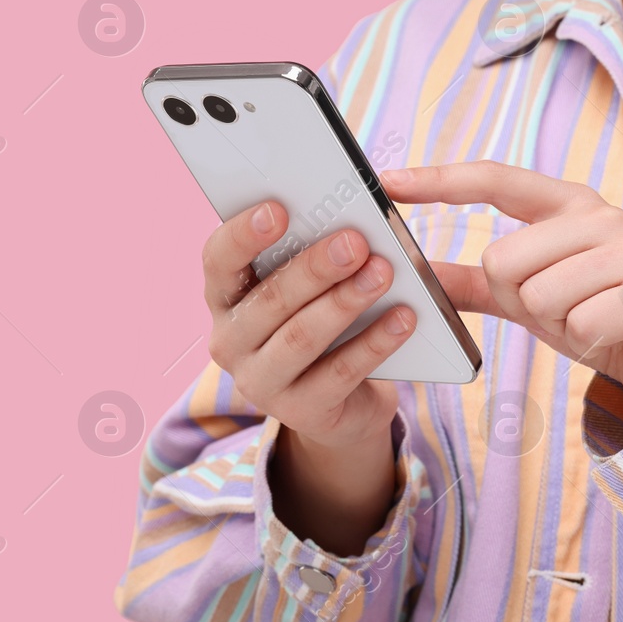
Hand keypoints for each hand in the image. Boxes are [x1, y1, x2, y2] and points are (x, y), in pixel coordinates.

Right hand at [200, 202, 417, 553]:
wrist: (338, 402)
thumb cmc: (317, 320)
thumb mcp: (305, 288)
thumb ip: (309, 252)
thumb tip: (348, 214)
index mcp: (224, 297)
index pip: (219, 260)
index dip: (244, 233)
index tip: (279, 209)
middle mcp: (230, 341)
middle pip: (268, 299)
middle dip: (315, 268)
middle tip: (355, 241)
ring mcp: (260, 382)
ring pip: (301, 337)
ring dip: (344, 302)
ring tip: (383, 273)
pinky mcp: (300, 412)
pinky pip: (340, 374)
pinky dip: (374, 342)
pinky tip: (403, 318)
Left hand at [381, 161, 622, 420]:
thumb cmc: (591, 310)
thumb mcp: (526, 295)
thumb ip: (472, 282)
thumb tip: (412, 274)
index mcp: (564, 203)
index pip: (495, 180)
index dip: (440, 180)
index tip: (388, 180)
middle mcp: (598, 215)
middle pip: (503, 260)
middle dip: (520, 299)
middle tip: (560, 306)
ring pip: (540, 296)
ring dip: (555, 323)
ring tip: (587, 317)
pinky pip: (580, 324)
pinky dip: (587, 340)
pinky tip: (611, 332)